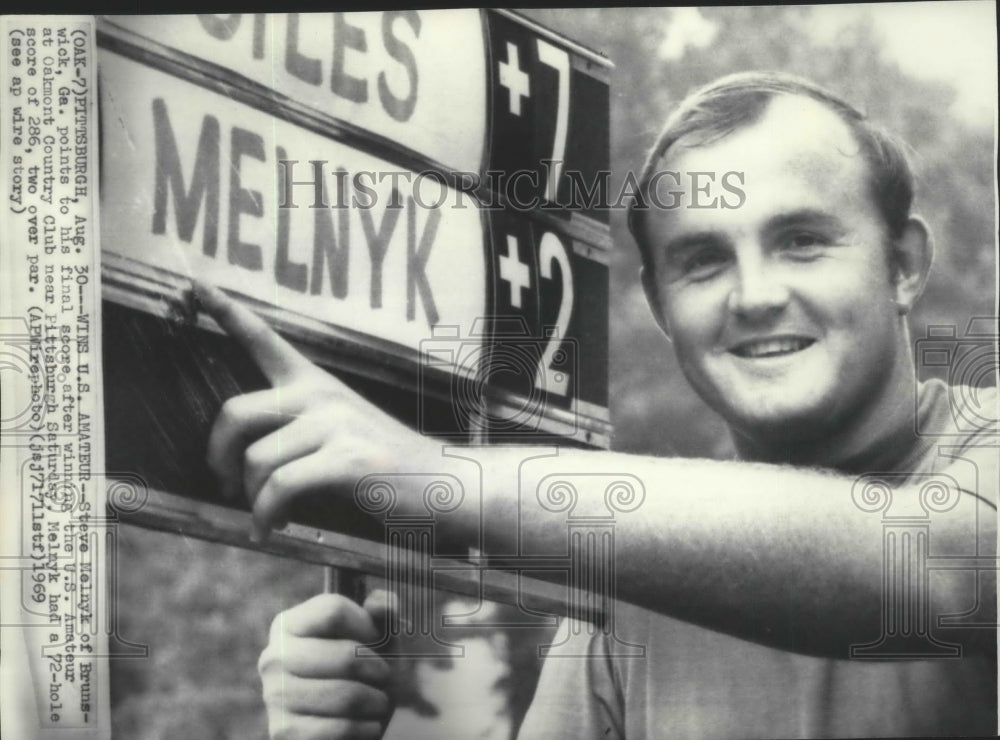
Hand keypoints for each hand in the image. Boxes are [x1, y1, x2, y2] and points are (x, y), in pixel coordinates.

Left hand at [193, 281, 439, 539]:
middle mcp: (323, 396)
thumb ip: (299, 431)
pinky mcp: (348, 460)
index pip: (266, 340)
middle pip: (236, 412)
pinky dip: (267, 516)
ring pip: (257, 460)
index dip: (227, 311)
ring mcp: (337, 425)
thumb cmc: (390, 468)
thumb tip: (244, 463)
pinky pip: (280, 488)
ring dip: (252, 500)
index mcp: (318, 385)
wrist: (447, 485)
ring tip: (268, 516)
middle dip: (217, 455)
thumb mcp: (345, 432)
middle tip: (225, 484)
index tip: (197, 286)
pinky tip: (274, 528)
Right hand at [258, 591, 396, 739]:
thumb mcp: (375, 637)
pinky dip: (366, 728)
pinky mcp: (283, 732)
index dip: (368, 626)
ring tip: (378, 702)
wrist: (342, 721)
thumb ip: (381, 613)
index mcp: (289, 624)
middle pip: (347, 656)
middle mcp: (274, 657)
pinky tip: (368, 724)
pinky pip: (342, 728)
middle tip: (385, 677)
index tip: (377, 641)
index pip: (334, 611)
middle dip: (379, 670)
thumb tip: (382, 602)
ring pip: (347, 695)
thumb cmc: (360, 670)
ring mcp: (274, 696)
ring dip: (376, 702)